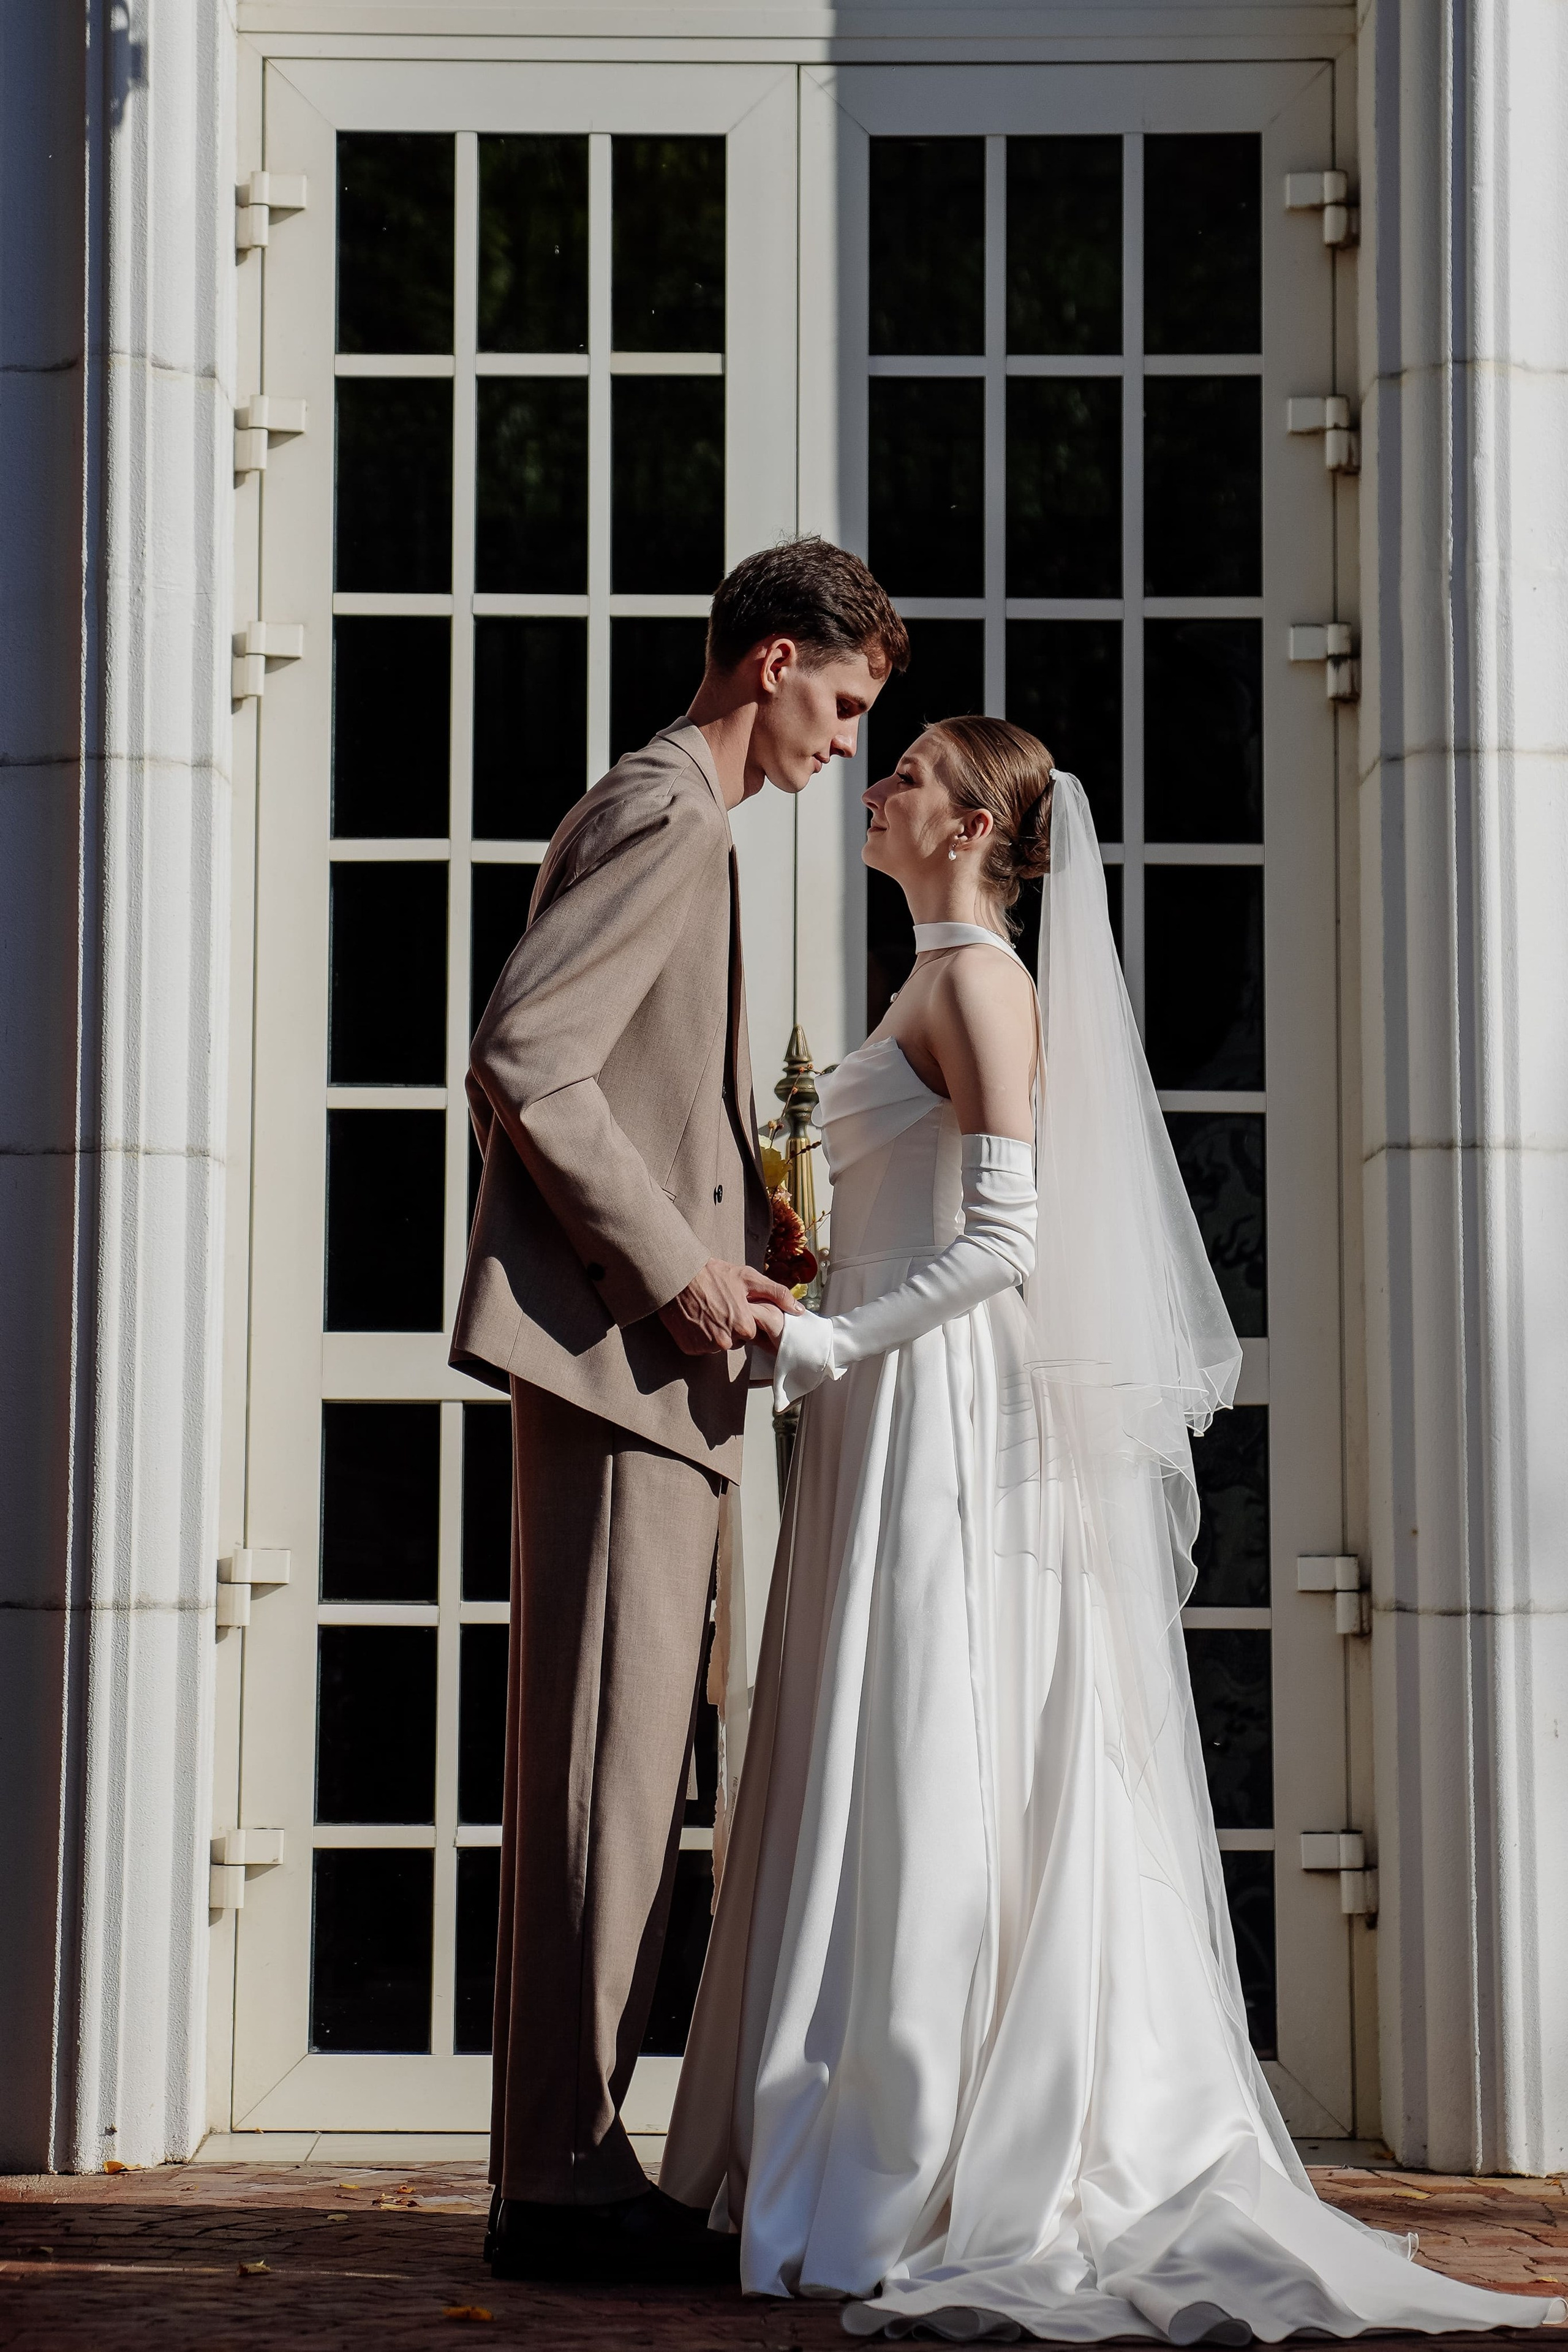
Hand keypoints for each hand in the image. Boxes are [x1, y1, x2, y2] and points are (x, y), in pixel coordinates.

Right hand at [658, 1260, 798, 1355]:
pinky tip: (695, 1318)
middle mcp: (725, 1341)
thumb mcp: (748, 1278)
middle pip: (735, 1340)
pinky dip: (698, 1336)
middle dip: (729, 1326)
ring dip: (714, 1332)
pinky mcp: (690, 1348)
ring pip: (717, 1344)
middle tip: (718, 1305)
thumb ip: (777, 1294)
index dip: (742, 1317)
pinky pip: (699, 1347)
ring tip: (705, 1310)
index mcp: (743, 1326)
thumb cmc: (712, 1274)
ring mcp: (706, 1346)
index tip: (733, 1305)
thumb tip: (798, 1310)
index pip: (751, 1331)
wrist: (676, 1275)